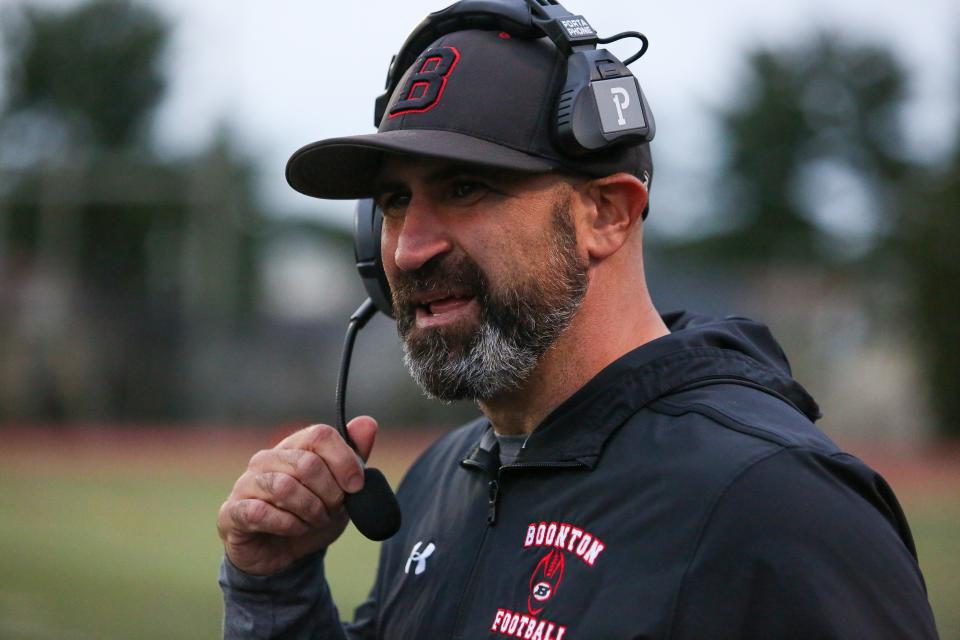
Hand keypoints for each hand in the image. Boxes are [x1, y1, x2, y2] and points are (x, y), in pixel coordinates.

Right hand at [217, 416, 376, 575]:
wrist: (282, 555)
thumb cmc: (310, 515)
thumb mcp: (340, 490)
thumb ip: (354, 458)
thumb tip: (368, 423)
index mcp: (294, 447)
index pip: (320, 435)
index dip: (344, 460)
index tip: (356, 486)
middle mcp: (267, 459)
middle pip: (307, 464)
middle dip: (329, 494)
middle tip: (332, 510)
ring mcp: (247, 483)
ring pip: (285, 487)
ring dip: (310, 511)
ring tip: (314, 521)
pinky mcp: (233, 512)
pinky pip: (261, 512)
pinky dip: (288, 525)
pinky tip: (295, 529)